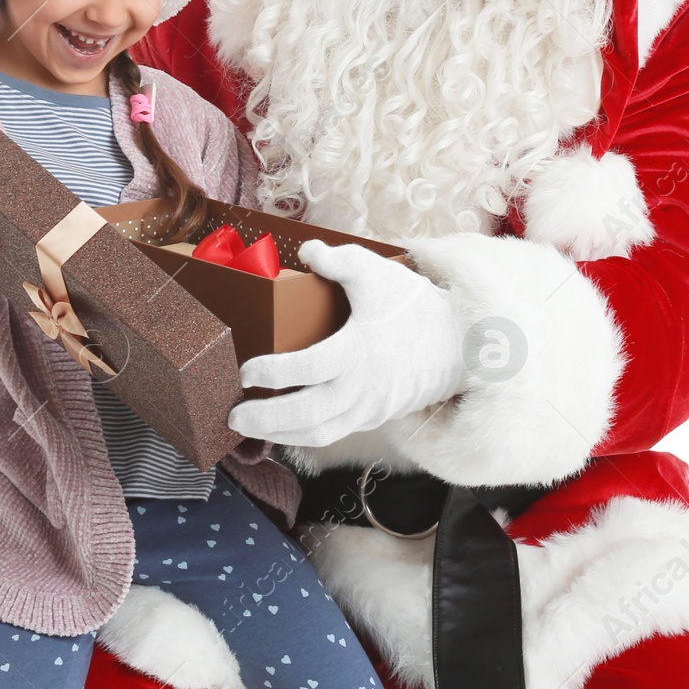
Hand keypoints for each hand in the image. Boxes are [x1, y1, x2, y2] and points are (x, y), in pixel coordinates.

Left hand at [227, 240, 464, 446]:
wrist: (456, 343)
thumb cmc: (411, 306)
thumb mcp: (378, 273)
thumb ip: (340, 261)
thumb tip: (307, 251)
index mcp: (359, 351)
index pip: (310, 370)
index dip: (275, 374)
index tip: (246, 370)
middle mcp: (362, 388)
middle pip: (308, 414)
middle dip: (266, 419)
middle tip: (232, 415)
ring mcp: (368, 408)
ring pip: (318, 433)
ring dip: (279, 434)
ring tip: (246, 428)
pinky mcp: (371, 417)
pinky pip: (331, 434)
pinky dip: (301, 436)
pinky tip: (277, 430)